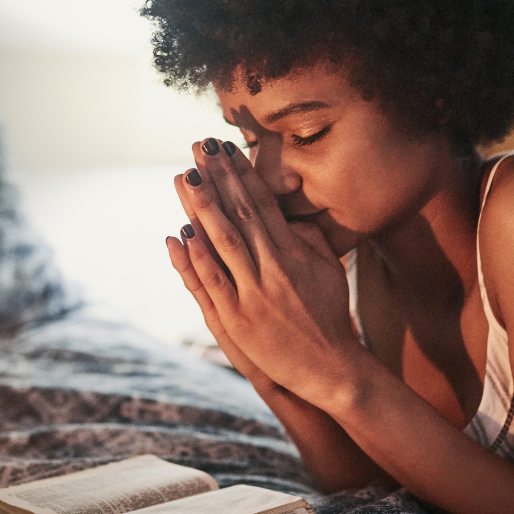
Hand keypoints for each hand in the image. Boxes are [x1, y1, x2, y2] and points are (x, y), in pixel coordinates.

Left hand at [169, 138, 361, 407]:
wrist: (332, 367)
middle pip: (241, 213)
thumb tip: (289, 215)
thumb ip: (310, 239)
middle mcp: (274, 267)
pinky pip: (214, 282)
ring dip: (203, 207)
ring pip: (224, 241)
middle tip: (199, 146)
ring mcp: (255, 293)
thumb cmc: (330, 315)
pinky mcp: (239, 319)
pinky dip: (197, 257)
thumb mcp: (330, 269)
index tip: (226, 147)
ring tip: (186, 176)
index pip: (262, 203)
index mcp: (294, 251)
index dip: (242, 173)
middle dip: (219, 177)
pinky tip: (181, 232)